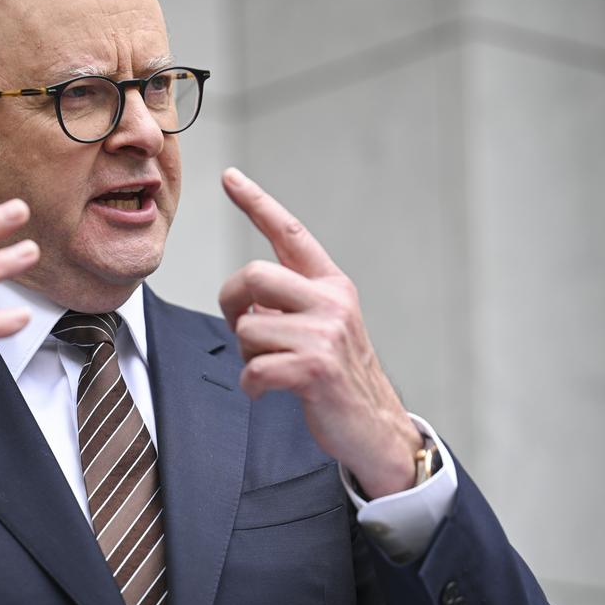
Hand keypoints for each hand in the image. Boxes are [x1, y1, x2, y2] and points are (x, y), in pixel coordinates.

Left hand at [218, 167, 421, 498]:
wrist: (375, 428)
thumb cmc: (338, 374)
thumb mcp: (322, 325)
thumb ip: (289, 302)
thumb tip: (245, 299)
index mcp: (331, 284)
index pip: (289, 232)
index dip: (256, 202)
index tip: (229, 176)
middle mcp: (331, 300)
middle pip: (252, 276)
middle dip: (231, 304)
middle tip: (241, 330)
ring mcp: (325, 334)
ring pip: (247, 329)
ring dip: (247, 356)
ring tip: (272, 369)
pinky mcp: (315, 368)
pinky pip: (254, 370)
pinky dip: (251, 387)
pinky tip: (268, 392)